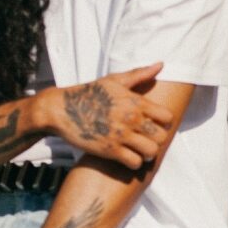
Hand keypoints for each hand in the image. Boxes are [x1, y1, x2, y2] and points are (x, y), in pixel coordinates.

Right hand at [41, 63, 173, 169]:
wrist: (61, 109)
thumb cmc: (88, 93)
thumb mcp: (113, 80)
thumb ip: (139, 74)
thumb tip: (161, 64)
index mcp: (135, 102)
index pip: (166, 117)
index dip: (163, 123)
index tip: (154, 125)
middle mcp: (131, 119)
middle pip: (161, 137)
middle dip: (156, 140)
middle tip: (147, 141)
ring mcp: (120, 135)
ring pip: (150, 152)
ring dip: (147, 154)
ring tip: (140, 152)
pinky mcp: (109, 150)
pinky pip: (134, 162)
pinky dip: (134, 163)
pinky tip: (128, 158)